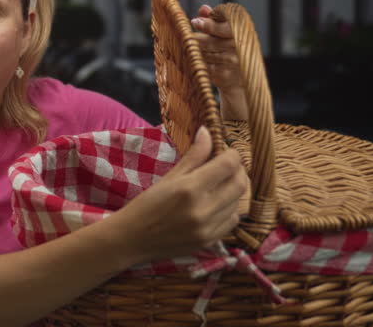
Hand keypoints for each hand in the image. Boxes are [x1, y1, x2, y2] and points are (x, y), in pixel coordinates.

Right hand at [114, 126, 247, 262]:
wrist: (132, 239)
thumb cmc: (145, 205)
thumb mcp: (168, 177)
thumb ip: (193, 155)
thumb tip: (207, 132)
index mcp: (190, 188)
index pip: (228, 164)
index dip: (232, 154)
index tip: (226, 151)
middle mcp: (203, 209)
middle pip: (240, 184)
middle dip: (238, 170)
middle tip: (227, 166)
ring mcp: (208, 228)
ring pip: (238, 203)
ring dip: (233, 190)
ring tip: (220, 185)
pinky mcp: (210, 241)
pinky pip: (232, 221)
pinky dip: (229, 210)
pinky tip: (216, 205)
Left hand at [191, 5, 246, 119]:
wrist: (241, 77)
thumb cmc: (230, 48)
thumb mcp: (226, 31)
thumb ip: (214, 19)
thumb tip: (203, 8)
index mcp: (241, 33)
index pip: (225, 28)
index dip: (209, 25)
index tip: (195, 22)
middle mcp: (239, 48)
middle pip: (209, 42)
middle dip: (195, 39)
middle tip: (184, 37)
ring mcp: (232, 63)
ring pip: (204, 54)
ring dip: (193, 51)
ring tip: (187, 48)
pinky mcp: (224, 76)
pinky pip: (203, 66)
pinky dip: (195, 62)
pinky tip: (191, 60)